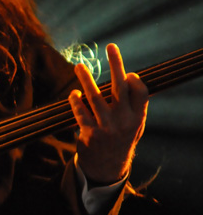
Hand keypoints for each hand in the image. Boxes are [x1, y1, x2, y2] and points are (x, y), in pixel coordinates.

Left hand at [68, 43, 148, 184]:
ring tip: (80, 66)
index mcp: (138, 118)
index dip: (134, 79)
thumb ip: (133, 104)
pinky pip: (80, 112)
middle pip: (120, 88)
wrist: (107, 167)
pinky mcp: (90, 133)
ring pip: (95, 97)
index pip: (141, 92)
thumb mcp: (134, 125)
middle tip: (111, 47)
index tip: (128, 73)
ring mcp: (106, 127)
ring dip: (86, 79)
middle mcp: (124, 121)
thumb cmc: (120, 138)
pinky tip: (74, 94)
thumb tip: (128, 75)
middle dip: (116, 65)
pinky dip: (76, 101)